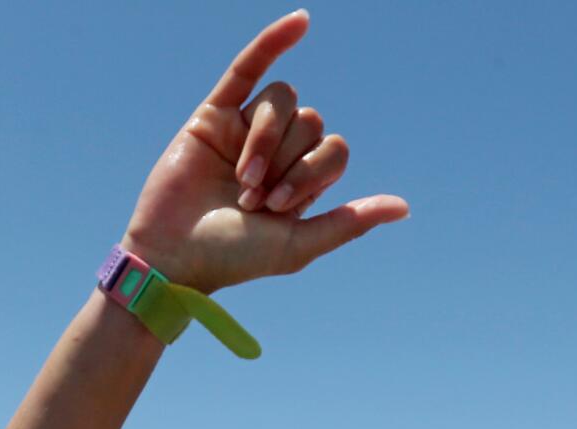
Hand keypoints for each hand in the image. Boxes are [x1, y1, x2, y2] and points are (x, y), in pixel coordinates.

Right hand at [119, 12, 407, 294]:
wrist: (172, 256)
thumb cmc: (232, 258)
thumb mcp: (296, 246)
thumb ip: (347, 223)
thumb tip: (403, 208)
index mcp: (299, 180)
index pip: (333, 149)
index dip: (312, 173)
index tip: (279, 207)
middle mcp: (277, 151)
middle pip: (310, 123)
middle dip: (287, 161)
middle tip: (255, 200)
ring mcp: (245, 129)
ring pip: (282, 102)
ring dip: (266, 140)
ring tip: (241, 180)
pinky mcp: (214, 114)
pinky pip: (248, 67)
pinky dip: (272, 42)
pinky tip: (301, 22)